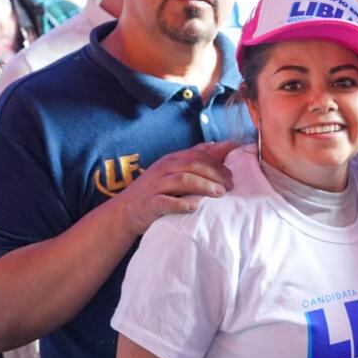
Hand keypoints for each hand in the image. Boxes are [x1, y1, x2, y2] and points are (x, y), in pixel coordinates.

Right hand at [113, 141, 237, 236]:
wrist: (124, 212)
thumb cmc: (157, 190)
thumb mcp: (175, 171)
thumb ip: (197, 159)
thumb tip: (225, 145)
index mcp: (171, 159)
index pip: (198, 154)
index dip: (218, 162)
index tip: (233, 173)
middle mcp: (163, 169)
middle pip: (194, 165)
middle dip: (215, 173)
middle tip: (230, 185)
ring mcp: (155, 186)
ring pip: (183, 180)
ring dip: (204, 185)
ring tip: (220, 193)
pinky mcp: (150, 204)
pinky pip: (167, 202)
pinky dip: (183, 204)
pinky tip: (195, 208)